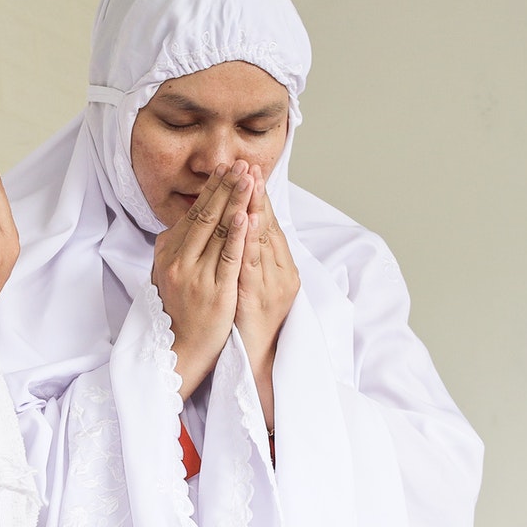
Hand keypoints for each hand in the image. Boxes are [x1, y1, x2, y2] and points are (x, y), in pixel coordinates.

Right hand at [150, 162, 251, 398]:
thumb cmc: (177, 310)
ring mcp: (197, 276)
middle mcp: (179, 260)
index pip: (194, 213)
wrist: (179, 350)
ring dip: (235, 201)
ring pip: (219, 231)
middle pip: (206, 215)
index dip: (212, 189)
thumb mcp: (167, 274)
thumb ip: (175, 247)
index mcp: (168, 252)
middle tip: (241, 162)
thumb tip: (180, 221)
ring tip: (248, 177)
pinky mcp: (216, 291)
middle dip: (226, 186)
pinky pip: (229, 258)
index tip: (226, 168)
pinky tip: (246, 214)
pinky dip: (238, 235)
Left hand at [233, 178, 298, 361]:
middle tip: (251, 165)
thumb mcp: (253, 283)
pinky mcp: (258, 300)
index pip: (268, 225)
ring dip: (257, 210)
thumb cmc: (250, 321)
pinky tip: (247, 221)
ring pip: (264, 242)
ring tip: (251, 183)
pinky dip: (250, 242)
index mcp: (281, 268)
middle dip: (258, 195)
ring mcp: (271, 286)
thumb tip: (244, 226)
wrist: (254, 362)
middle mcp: (281, 274)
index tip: (250, 170)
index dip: (259, 197)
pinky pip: (252, 266)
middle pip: (269, 227)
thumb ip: (251, 256)